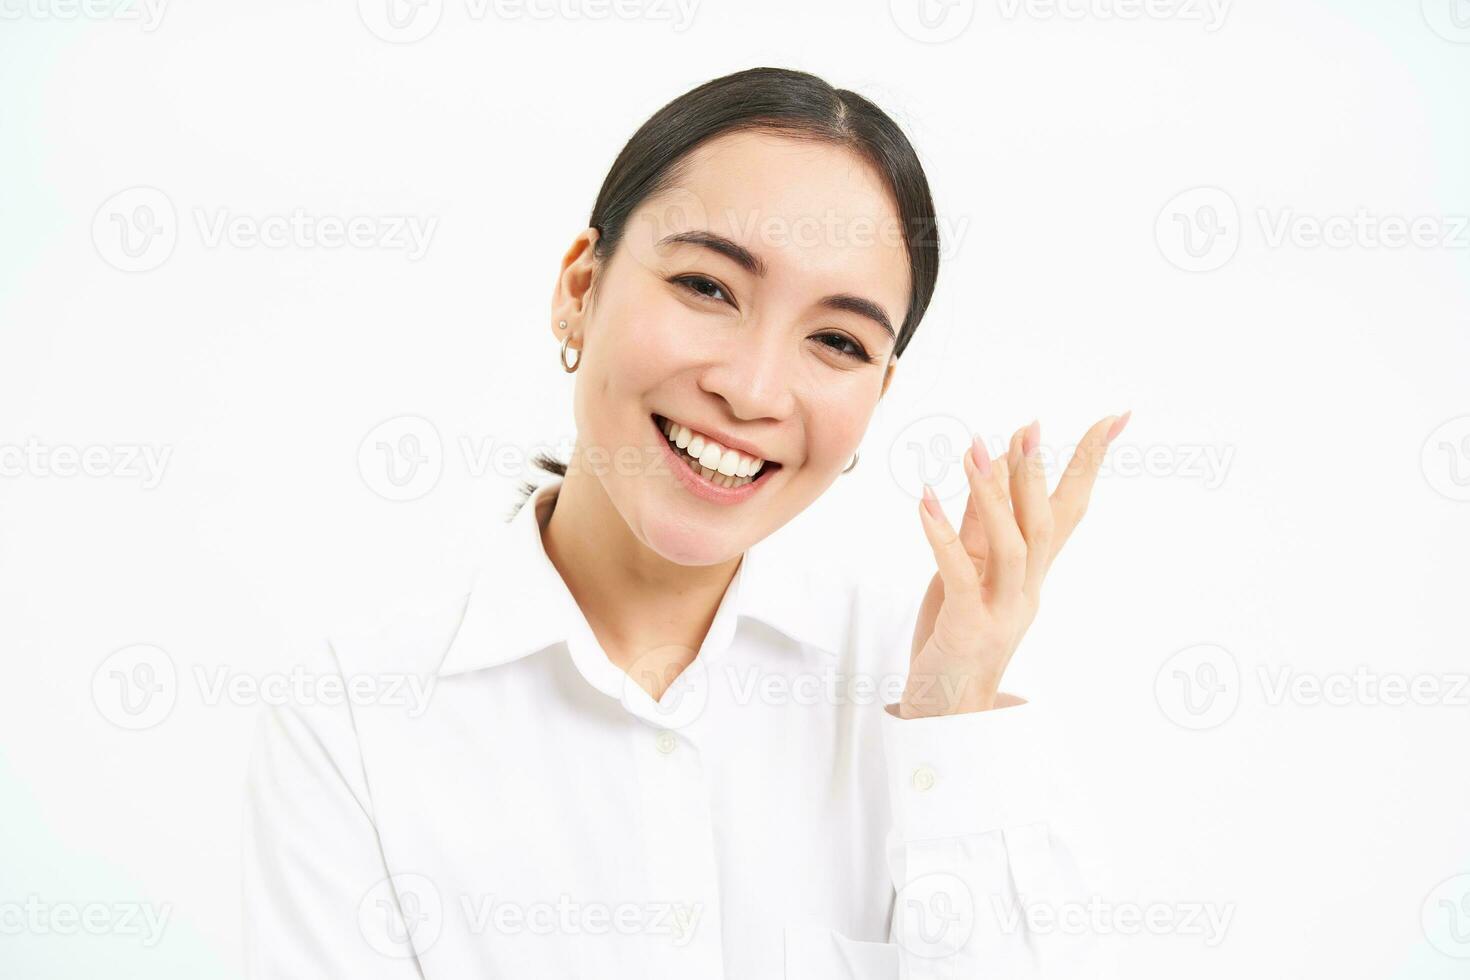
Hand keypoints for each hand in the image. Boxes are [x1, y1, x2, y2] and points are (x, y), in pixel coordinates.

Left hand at [896, 412, 1129, 717]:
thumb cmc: (956, 636)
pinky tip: (925, 501)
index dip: (1091, 463)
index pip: (1069, 510)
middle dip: (1039, 472)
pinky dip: (942, 536)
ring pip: (1011, 547)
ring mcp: (1001, 610)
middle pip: (1045, 524)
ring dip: (992, 495)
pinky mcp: (968, 627)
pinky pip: (959, 575)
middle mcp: (1027, 590)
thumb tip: (994, 468)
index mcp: (1032, 574)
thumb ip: (979, 525)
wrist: (947, 710)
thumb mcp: (968, 571)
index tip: (1114, 418)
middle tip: (1031, 425)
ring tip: (972, 450)